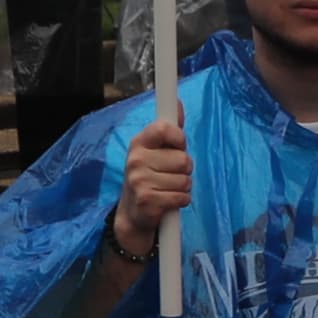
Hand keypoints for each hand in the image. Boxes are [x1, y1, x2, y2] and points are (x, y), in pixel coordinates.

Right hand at [115, 111, 190, 243]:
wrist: (133, 213)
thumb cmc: (149, 176)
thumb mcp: (154, 151)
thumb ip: (169, 129)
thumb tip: (178, 103)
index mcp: (139, 143)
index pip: (164, 128)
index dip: (179, 138)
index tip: (178, 146)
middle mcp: (136, 159)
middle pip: (183, 159)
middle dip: (185, 170)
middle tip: (171, 174)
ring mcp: (139, 180)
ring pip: (185, 180)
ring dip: (183, 187)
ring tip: (169, 189)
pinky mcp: (147, 200)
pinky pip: (182, 197)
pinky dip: (182, 200)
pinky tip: (169, 201)